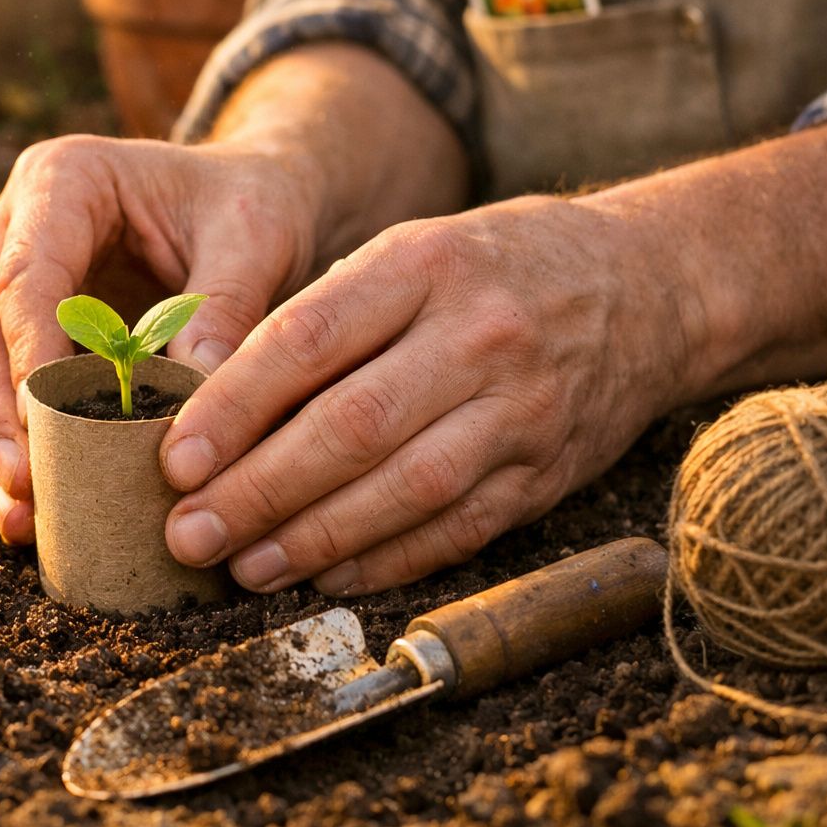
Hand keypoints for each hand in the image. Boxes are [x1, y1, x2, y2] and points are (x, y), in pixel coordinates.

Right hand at [0, 134, 321, 542]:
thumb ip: (224, 304)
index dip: (27, 350)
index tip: (42, 421)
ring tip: (21, 517)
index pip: (25, 274)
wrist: (245, 209)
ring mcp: (2, 287)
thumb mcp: (254, 236)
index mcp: (62, 181)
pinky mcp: (15, 339)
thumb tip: (195, 393)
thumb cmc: (246, 207)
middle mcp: (12, 231)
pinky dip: (6, 453)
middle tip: (22, 481)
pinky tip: (31, 513)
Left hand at [160, 192, 695, 594]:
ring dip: (313, 540)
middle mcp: (479, 336)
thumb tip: (220, 406)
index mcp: (426, 264)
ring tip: (243, 567)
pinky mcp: (548, 472)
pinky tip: (325, 576)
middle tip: (188, 534)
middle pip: (351, 427)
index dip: (235, 407)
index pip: (310, 339)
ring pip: (403, 490)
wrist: (650, 288)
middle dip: (257, 491)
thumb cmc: (497, 267)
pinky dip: (385, 561)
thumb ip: (328, 317)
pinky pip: (457, 529)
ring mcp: (523, 410)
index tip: (175, 459)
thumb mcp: (414, 251)